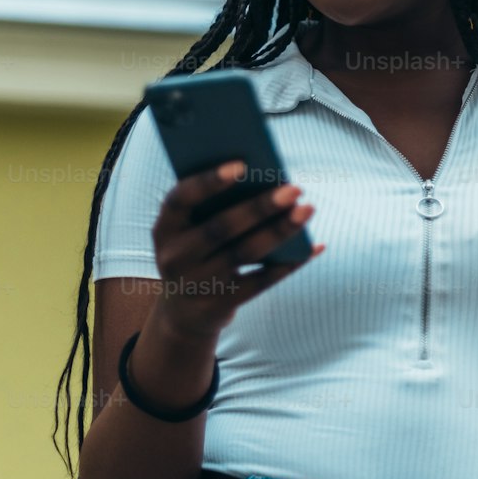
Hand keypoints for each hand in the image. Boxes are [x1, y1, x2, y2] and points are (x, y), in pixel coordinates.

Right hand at [151, 159, 322, 341]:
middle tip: (294, 189)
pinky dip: (290, 263)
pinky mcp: (220, 306)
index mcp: (164, 228)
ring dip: (280, 230)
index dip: (209, 182)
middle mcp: (175, 257)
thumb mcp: (188, 230)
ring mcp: (197, 284)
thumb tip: (265, 179)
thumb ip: (212, 206)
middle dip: (260, 207)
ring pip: (245, 253)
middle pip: (221, 228)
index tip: (242, 165)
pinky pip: (261, 281)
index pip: (180, 199)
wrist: (182, 313)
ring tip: (307, 210)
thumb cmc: (196, 250)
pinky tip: (313, 246)